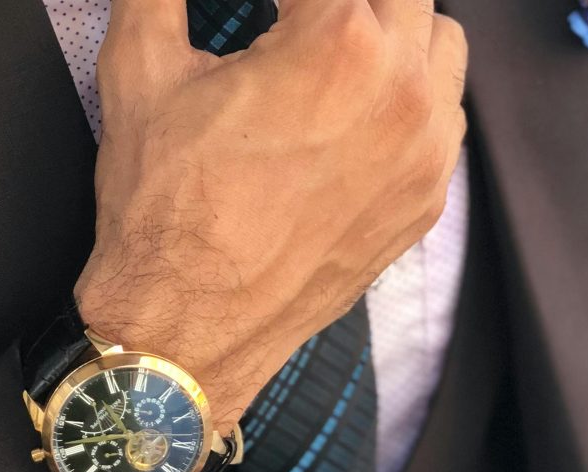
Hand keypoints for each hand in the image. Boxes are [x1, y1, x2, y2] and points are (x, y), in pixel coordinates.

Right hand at [74, 0, 467, 432]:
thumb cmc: (167, 208)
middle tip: (298, 18)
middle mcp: (402, 91)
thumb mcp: (140, 69)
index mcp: (338, 41)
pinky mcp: (426, 200)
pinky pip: (447, 118)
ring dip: (396, 30)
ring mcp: (425, 152)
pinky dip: (413, 95)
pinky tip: (359, 111)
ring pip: (443, 44)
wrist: (191, 325)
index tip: (270, 7)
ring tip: (337, 49)